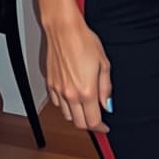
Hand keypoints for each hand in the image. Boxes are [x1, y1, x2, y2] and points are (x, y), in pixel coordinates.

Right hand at [44, 13, 111, 131]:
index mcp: (86, 91)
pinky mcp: (50, 85)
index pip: (93, 121)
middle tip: (97, 117)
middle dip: (89, 124)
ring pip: (67, 116)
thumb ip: (106, 88)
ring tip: (85, 105)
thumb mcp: (103, 63)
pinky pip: (57, 104)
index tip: (105, 126)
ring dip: (77, 115)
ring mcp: (58, 91)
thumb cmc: (84, 41)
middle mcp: (70, 94)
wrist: (64, 30)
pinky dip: (66, 105)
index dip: (101, 128)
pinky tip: (72, 96)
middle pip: (79, 123)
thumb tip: (107, 104)